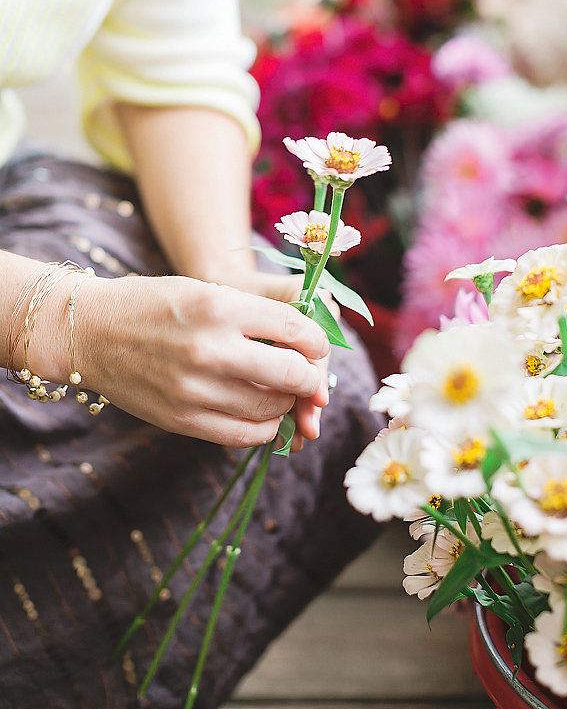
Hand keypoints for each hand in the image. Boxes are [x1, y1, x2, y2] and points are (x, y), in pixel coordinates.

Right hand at [30, 274, 330, 448]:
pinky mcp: (182, 420)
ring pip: (271, 408)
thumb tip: (309, 344)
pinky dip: (263, 429)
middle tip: (312, 380)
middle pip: (291, 373)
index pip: (295, 329)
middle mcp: (210, 348)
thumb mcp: (206, 291)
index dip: (318, 342)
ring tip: (283, 395)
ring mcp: (194, 388)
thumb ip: (257, 314)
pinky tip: (262, 416)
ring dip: (288, 405)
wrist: (89, 332)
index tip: (317, 348)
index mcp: (219, 305)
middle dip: (312, 380)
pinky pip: (243, 435)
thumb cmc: (154, 304)